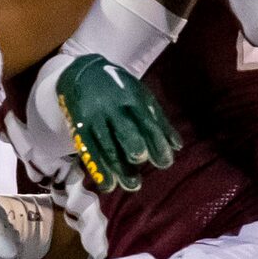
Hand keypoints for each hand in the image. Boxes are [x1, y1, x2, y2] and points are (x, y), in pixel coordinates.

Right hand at [54, 54, 178, 190]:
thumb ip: (158, 120)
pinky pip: (88, 151)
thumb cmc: (119, 88)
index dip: (156, 143)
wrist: (82, 73)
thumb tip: (177, 146)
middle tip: (141, 163)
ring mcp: (94, 119)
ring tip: (132, 185)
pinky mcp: (79, 128)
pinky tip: (108, 185)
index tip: (165, 163)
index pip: (146, 123)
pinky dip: (98, 169)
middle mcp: (113, 109)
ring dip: (118, 168)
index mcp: (132, 100)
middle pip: (125, 132)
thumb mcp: (141, 96)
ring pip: (106, 146)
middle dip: (134, 150)